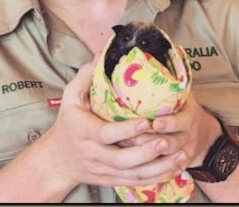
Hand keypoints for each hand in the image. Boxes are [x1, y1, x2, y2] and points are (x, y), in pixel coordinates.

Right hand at [36, 55, 184, 189]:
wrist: (58, 160)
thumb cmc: (68, 124)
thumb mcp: (70, 98)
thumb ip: (84, 77)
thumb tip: (100, 55)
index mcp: (85, 132)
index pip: (106, 134)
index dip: (126, 130)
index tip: (145, 122)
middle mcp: (95, 154)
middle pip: (123, 160)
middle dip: (147, 152)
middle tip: (166, 140)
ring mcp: (105, 170)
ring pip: (134, 174)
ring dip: (158, 168)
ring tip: (180, 157)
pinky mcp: (112, 179)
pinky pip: (136, 183)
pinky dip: (156, 178)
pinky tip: (173, 169)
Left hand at [120, 92, 221, 172]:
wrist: (205, 134)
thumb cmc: (185, 109)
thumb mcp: (183, 95)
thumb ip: (170, 84)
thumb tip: (153, 62)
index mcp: (190, 116)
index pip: (181, 121)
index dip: (169, 123)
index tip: (154, 122)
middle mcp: (188, 136)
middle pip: (173, 143)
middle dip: (154, 142)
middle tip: (136, 138)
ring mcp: (184, 152)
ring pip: (167, 158)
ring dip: (150, 156)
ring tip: (131, 152)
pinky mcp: (178, 164)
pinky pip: (167, 170)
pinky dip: (155, 169)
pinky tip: (140, 167)